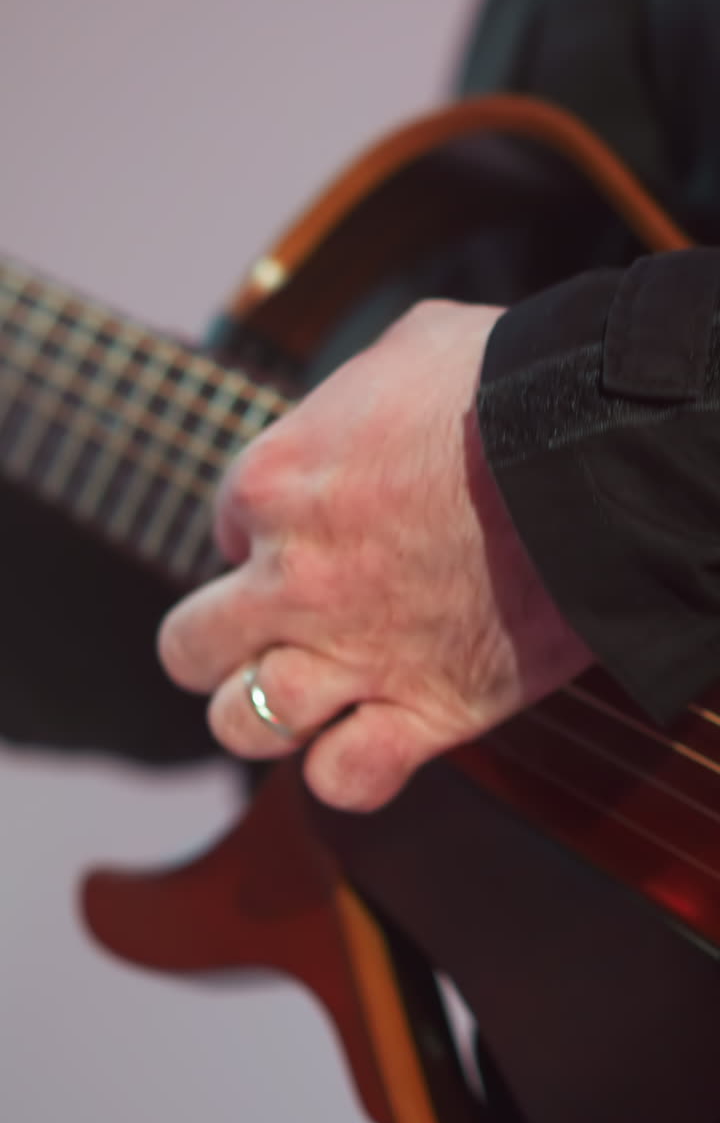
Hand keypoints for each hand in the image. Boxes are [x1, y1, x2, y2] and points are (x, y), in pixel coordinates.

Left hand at [158, 300, 591, 810]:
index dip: (257, 535)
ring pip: (243, 724)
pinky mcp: (426, 710)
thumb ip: (356, 389)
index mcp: (274, 482)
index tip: (304, 533)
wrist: (594, 451)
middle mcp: (290, 578)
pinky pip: (344, 778)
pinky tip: (367, 740)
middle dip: (216, 642)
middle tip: (265, 628)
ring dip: (262, 713)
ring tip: (304, 694)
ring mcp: (352, 653)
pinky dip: (346, 768)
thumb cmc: (508, 384)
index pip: (221, 530)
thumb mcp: (410, 344)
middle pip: (190, 647)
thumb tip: (363, 408)